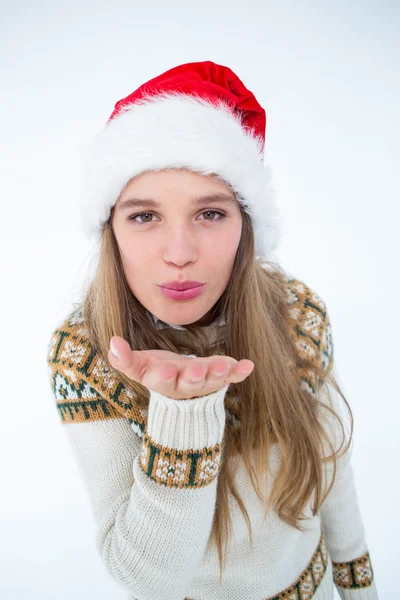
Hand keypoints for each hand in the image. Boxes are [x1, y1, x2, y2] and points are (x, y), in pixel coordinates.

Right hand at [108, 336, 254, 399]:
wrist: (179, 382)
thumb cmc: (156, 369)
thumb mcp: (139, 364)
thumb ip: (124, 358)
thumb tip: (113, 342)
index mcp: (162, 381)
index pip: (160, 380)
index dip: (163, 376)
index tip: (165, 370)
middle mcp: (184, 385)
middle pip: (189, 384)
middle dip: (194, 377)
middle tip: (198, 370)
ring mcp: (204, 383)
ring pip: (211, 381)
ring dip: (219, 375)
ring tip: (225, 367)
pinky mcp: (219, 377)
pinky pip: (231, 376)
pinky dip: (239, 372)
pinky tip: (248, 365)